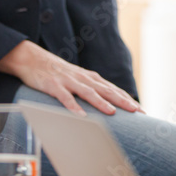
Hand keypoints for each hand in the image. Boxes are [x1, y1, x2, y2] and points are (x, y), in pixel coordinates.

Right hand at [0, 40, 140, 115]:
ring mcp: (69, 81)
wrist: (34, 60)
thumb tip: (108, 104)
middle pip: (106, 90)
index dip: (128, 99)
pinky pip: (65, 97)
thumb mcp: (78, 80)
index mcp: (91, 78)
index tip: (141, 111)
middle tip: (136, 111)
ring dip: (101, 102)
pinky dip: (73, 106)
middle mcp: (84, 78)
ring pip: (88, 92)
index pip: (114, 90)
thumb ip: (92, 89)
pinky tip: (80, 115)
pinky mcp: (54, 86)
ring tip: (112, 112)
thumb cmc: (58, 73)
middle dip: (122, 101)